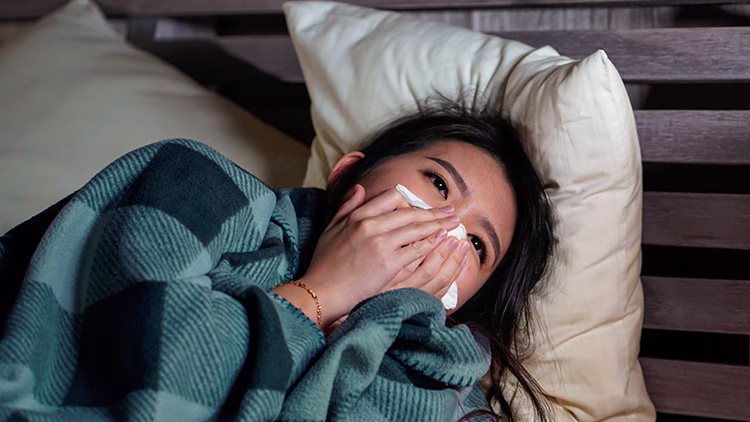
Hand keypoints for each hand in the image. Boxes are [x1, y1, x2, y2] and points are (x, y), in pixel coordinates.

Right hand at [290, 185, 461, 327]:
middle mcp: (370, 224)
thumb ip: (346, 207)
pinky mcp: (389, 262)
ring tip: (455, 222)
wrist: (322, 291)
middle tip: (450, 211)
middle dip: (433, 211)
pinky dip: (432, 242)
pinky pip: (417, 248)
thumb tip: (359, 188)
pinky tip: (443, 240)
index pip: (391, 197)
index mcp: (357, 215)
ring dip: (440, 224)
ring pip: (418, 227)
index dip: (409, 202)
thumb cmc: (324, 264)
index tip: (420, 207)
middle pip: (410, 211)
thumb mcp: (330, 229)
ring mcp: (380, 243)